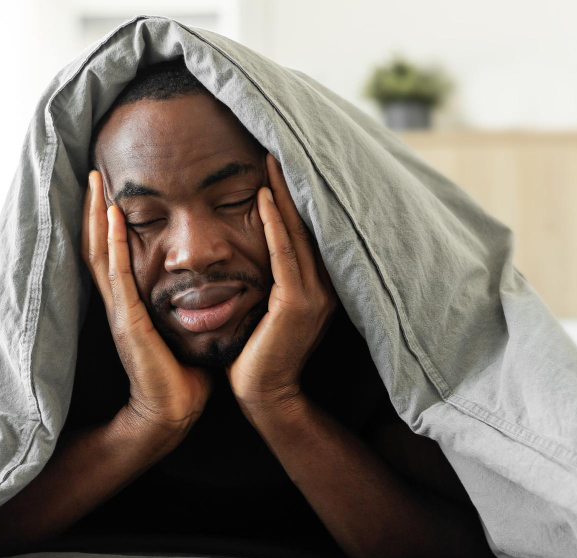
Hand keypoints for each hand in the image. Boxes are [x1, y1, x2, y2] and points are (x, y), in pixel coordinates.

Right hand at [81, 170, 212, 439]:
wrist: (173, 411)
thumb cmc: (181, 373)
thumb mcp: (182, 328)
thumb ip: (185, 305)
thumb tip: (210, 286)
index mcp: (131, 303)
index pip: (113, 252)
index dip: (108, 221)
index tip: (110, 189)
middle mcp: (119, 302)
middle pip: (98, 245)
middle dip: (95, 209)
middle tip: (94, 173)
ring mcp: (120, 311)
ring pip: (100, 253)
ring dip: (98, 216)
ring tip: (97, 184)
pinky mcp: (128, 322)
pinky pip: (118, 275)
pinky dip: (115, 244)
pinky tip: (114, 219)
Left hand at [225, 153, 337, 411]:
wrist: (263, 395)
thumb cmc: (256, 352)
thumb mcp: (267, 305)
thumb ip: (270, 276)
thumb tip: (253, 243)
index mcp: (319, 285)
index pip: (309, 230)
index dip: (297, 195)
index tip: (280, 160)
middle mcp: (323, 286)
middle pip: (309, 224)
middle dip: (295, 185)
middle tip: (279, 144)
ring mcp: (314, 296)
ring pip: (299, 233)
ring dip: (285, 194)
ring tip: (273, 157)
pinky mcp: (296, 305)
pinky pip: (285, 255)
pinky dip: (275, 224)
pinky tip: (265, 197)